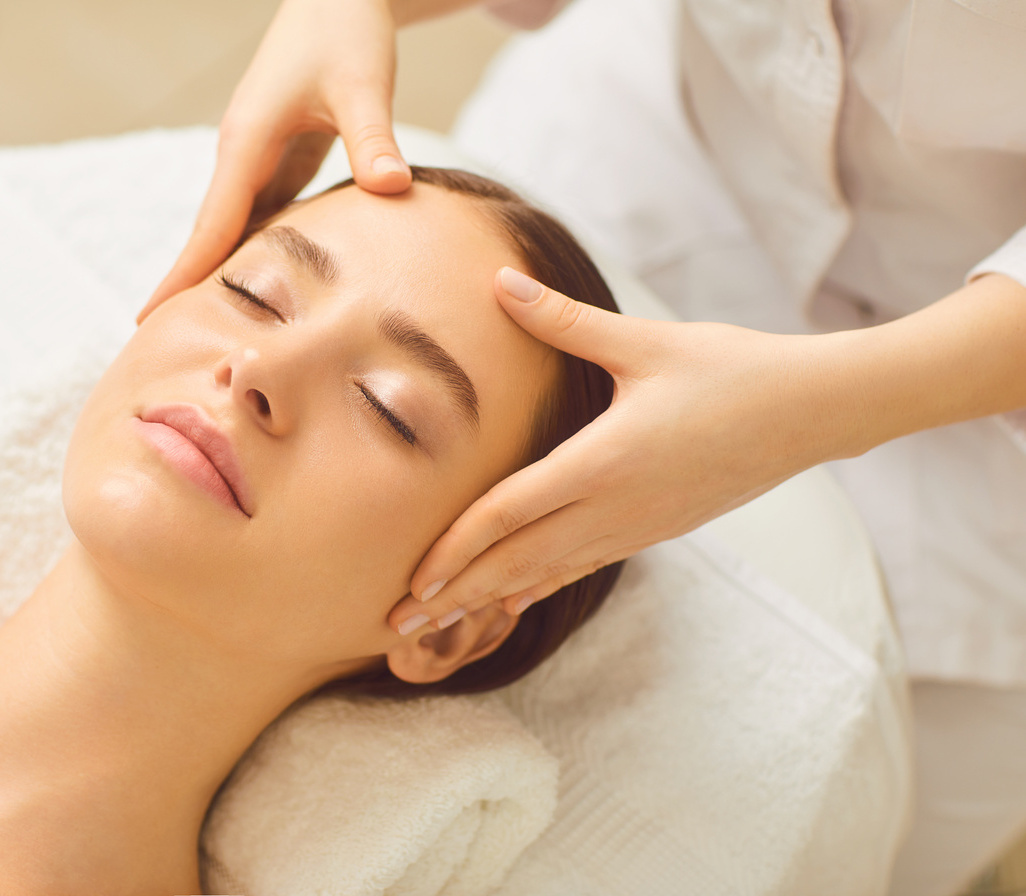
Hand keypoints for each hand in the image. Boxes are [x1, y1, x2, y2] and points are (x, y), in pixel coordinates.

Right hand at [139, 0, 412, 323]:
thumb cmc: (347, 33)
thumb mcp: (363, 83)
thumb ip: (373, 138)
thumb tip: (390, 191)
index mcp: (247, 141)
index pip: (210, 224)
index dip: (184, 275)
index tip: (151, 320)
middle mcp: (240, 155)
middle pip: (207, 237)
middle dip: (183, 289)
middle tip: (157, 348)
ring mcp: (255, 160)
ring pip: (229, 231)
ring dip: (214, 278)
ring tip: (197, 336)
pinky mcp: (276, 162)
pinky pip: (256, 220)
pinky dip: (248, 257)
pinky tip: (250, 296)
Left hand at [389, 267, 850, 632]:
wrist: (813, 413)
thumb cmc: (732, 369)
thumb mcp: (646, 341)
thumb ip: (564, 320)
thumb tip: (499, 280)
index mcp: (604, 462)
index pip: (508, 514)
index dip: (453, 549)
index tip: (409, 580)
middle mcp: (615, 508)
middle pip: (515, 561)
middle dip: (453, 594)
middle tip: (395, 625)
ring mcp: (636, 527)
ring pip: (545, 573)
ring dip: (486, 598)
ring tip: (435, 624)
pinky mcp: (653, 529)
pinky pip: (579, 566)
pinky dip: (535, 585)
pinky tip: (510, 598)